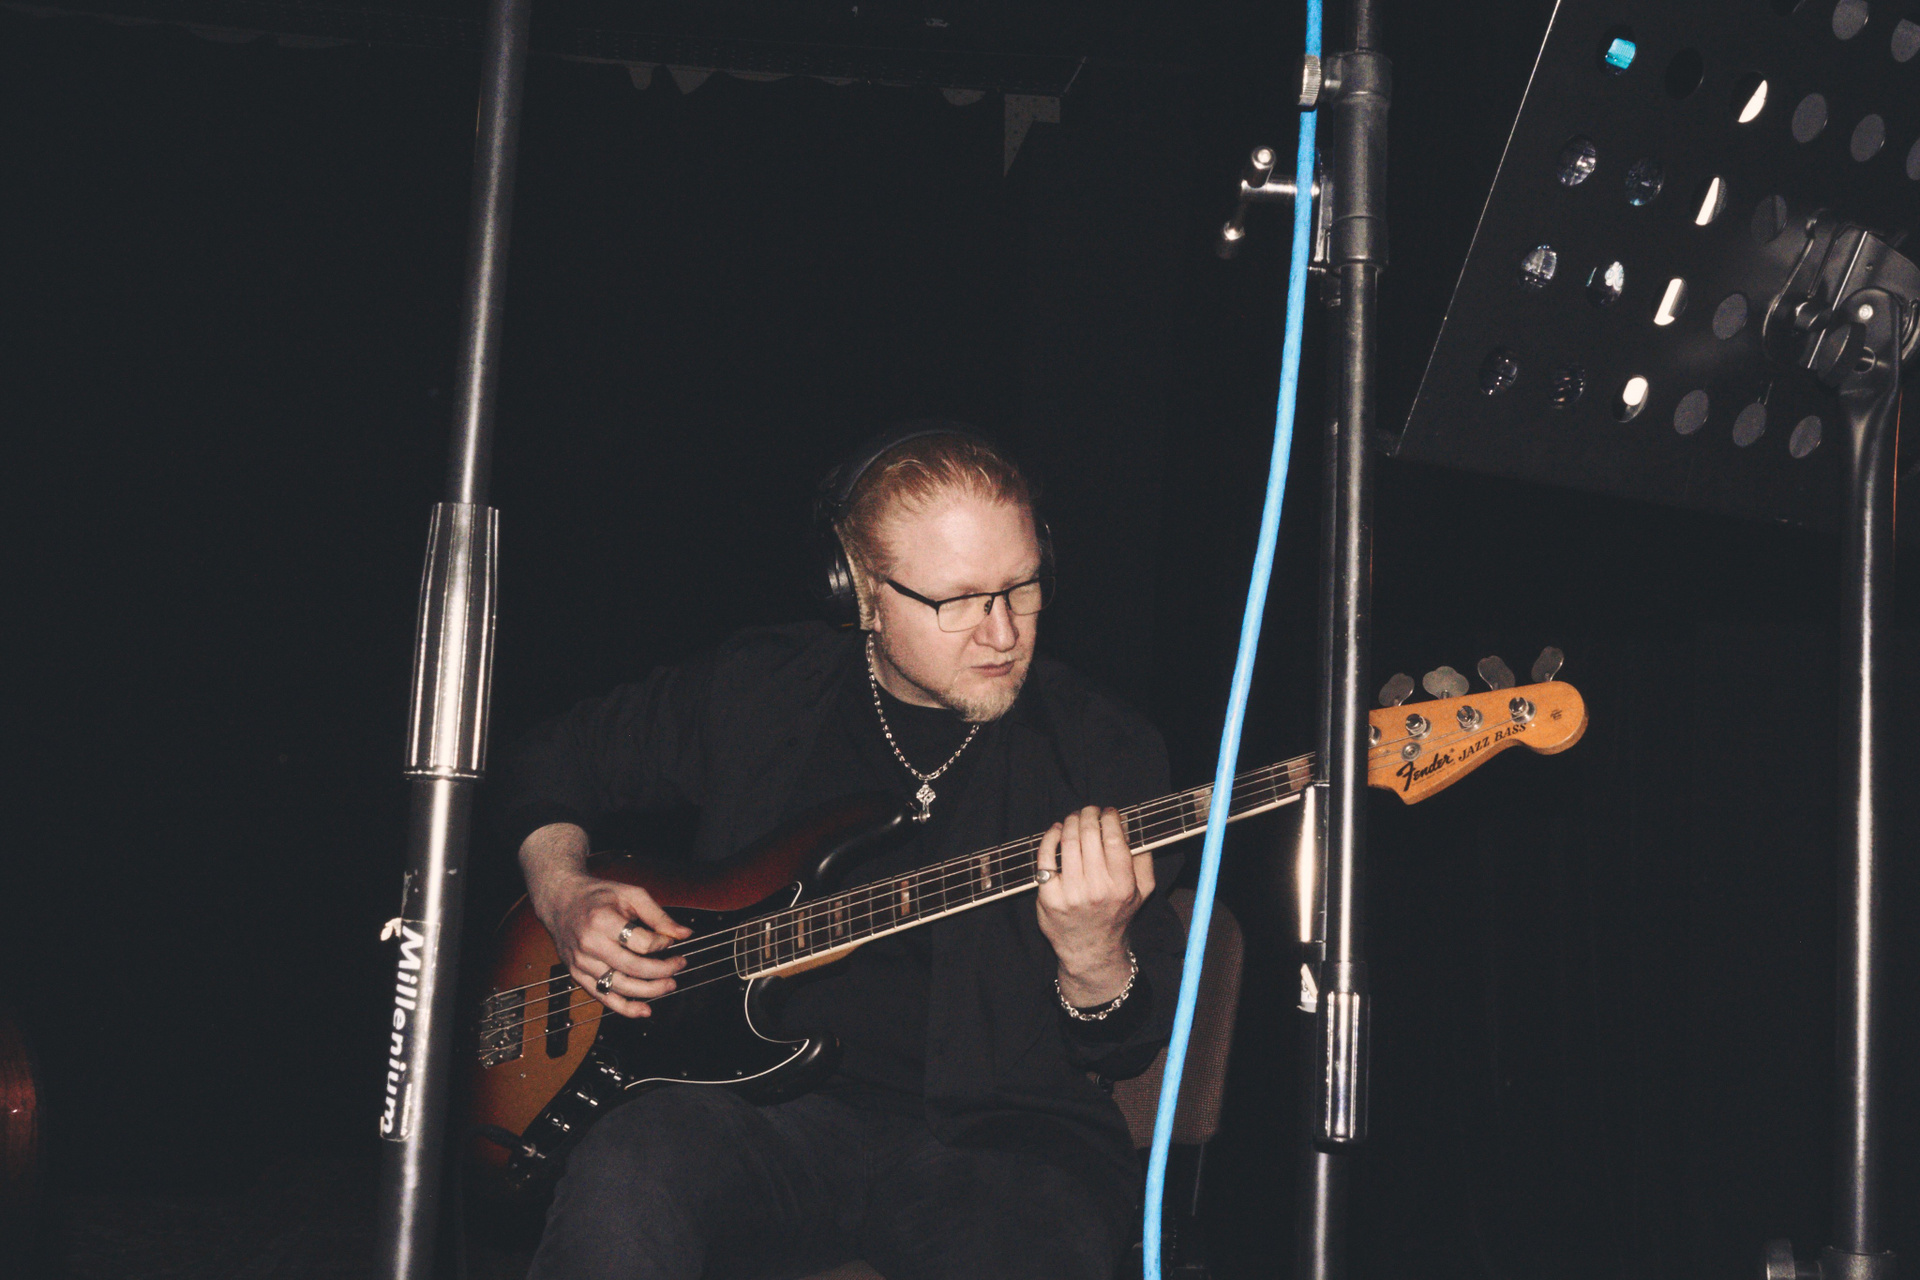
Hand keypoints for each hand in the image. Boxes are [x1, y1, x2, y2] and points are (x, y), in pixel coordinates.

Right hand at [533, 872, 692, 1018]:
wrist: (560, 901)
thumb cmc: (597, 896)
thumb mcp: (630, 894)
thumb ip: (658, 915)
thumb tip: (684, 933)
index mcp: (602, 921)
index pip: (640, 942)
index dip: (662, 943)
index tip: (670, 940)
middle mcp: (590, 944)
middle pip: (633, 967)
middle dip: (662, 970)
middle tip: (680, 965)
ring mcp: (582, 963)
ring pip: (620, 986)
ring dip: (650, 990)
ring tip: (669, 984)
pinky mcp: (577, 975)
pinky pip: (603, 997)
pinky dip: (625, 1007)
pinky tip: (644, 1010)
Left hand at [1034, 805, 1153, 1006]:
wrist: (1090, 949)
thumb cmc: (1116, 915)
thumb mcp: (1142, 892)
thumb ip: (1144, 861)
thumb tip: (1136, 830)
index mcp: (1122, 885)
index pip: (1114, 839)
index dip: (1110, 818)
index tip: (1109, 812)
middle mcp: (1097, 889)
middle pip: (1089, 836)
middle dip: (1089, 815)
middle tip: (1089, 811)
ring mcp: (1071, 893)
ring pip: (1068, 842)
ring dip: (1071, 822)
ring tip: (1074, 819)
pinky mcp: (1049, 897)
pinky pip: (1045, 858)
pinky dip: (1050, 838)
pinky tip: (1056, 832)